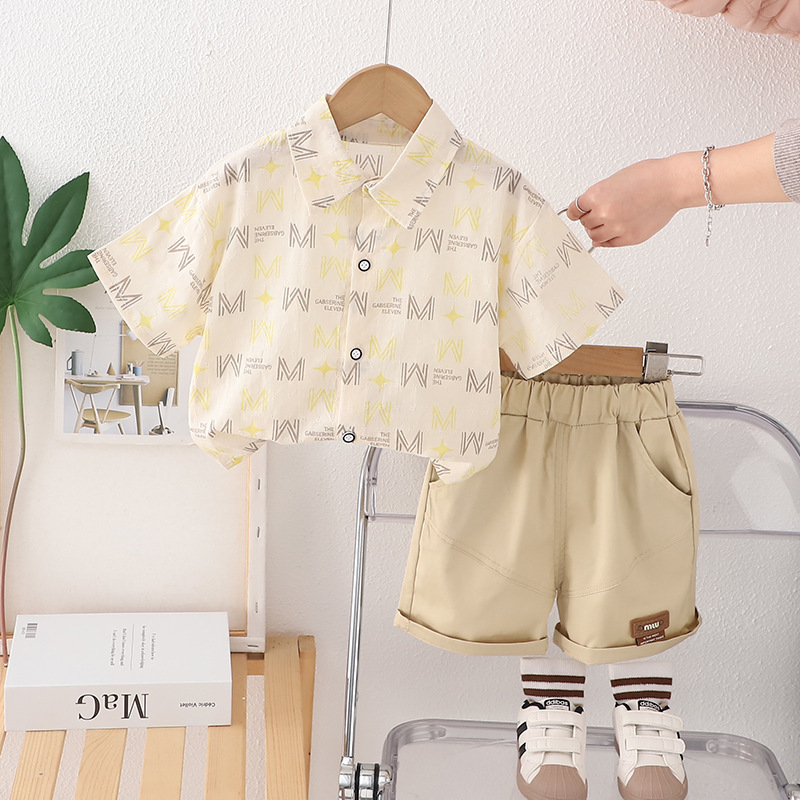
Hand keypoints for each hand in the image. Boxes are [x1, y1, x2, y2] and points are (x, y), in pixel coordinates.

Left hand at [567, 159, 682, 246]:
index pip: (574, 210)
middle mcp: (604, 213)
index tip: (575, 213)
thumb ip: (600, 195)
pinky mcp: (629, 238)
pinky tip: (609, 234)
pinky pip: (609, 244)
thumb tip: (590, 208)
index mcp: (597, 195)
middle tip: (595, 216)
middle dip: (589, 219)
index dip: (575, 211)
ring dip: (596, 231)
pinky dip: (606, 240)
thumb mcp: (615, 180)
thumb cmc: (648, 177)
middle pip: (585, 223)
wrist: (671, 184)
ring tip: (604, 224)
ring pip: (595, 236)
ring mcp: (616, 228)